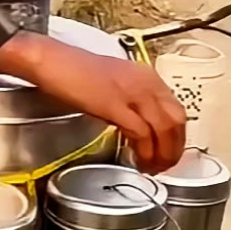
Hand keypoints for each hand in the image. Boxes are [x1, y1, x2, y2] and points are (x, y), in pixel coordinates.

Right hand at [0, 35, 186, 174]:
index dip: (177, 136)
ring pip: (164, 129)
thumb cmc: (76, 71)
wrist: (53, 61)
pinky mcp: (115, 105)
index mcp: (147, 77)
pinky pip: (141, 133)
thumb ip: (132, 100)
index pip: (177, 110)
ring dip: (161, 154)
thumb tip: (139, 123)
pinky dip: (143, 151)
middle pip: (176, 121)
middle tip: (163, 166)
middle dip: (174, 149)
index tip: (169, 152)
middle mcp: (146, 83)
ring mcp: (132, 93)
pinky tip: (137, 160)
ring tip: (151, 168)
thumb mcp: (115, 83)